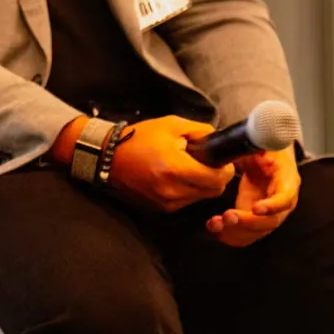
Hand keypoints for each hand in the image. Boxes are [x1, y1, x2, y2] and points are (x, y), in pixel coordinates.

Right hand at [104, 116, 237, 211]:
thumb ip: (201, 131)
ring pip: (201, 198)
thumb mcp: (172, 125)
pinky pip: (186, 202)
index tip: (220, 161)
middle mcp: (172, 190)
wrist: (109, 157)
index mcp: (175, 168)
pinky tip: (176, 178)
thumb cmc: (141, 138)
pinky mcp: (160, 209)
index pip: (217, 179)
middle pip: (213, 191)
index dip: (225, 169)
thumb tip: (219, 141)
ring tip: (188, 169)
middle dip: (215, 178)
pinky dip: (188, 192)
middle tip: (206, 164)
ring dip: (202, 186)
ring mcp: (166, 203)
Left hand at [208, 146, 301, 246]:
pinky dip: (229, 235)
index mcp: (287, 180)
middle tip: (227, 217)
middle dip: (248, 222)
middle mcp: (282, 202)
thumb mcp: (263, 141)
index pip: (285, 198)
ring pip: (257, 232)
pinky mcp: (255, 219)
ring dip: (236, 232)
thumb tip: (253, 146)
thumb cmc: (265, 148)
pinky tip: (214, 228)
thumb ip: (259, 143)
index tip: (256, 208)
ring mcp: (269, 214)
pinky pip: (245, 234)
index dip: (273, 206)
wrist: (264, 156)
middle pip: (270, 221)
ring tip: (215, 224)